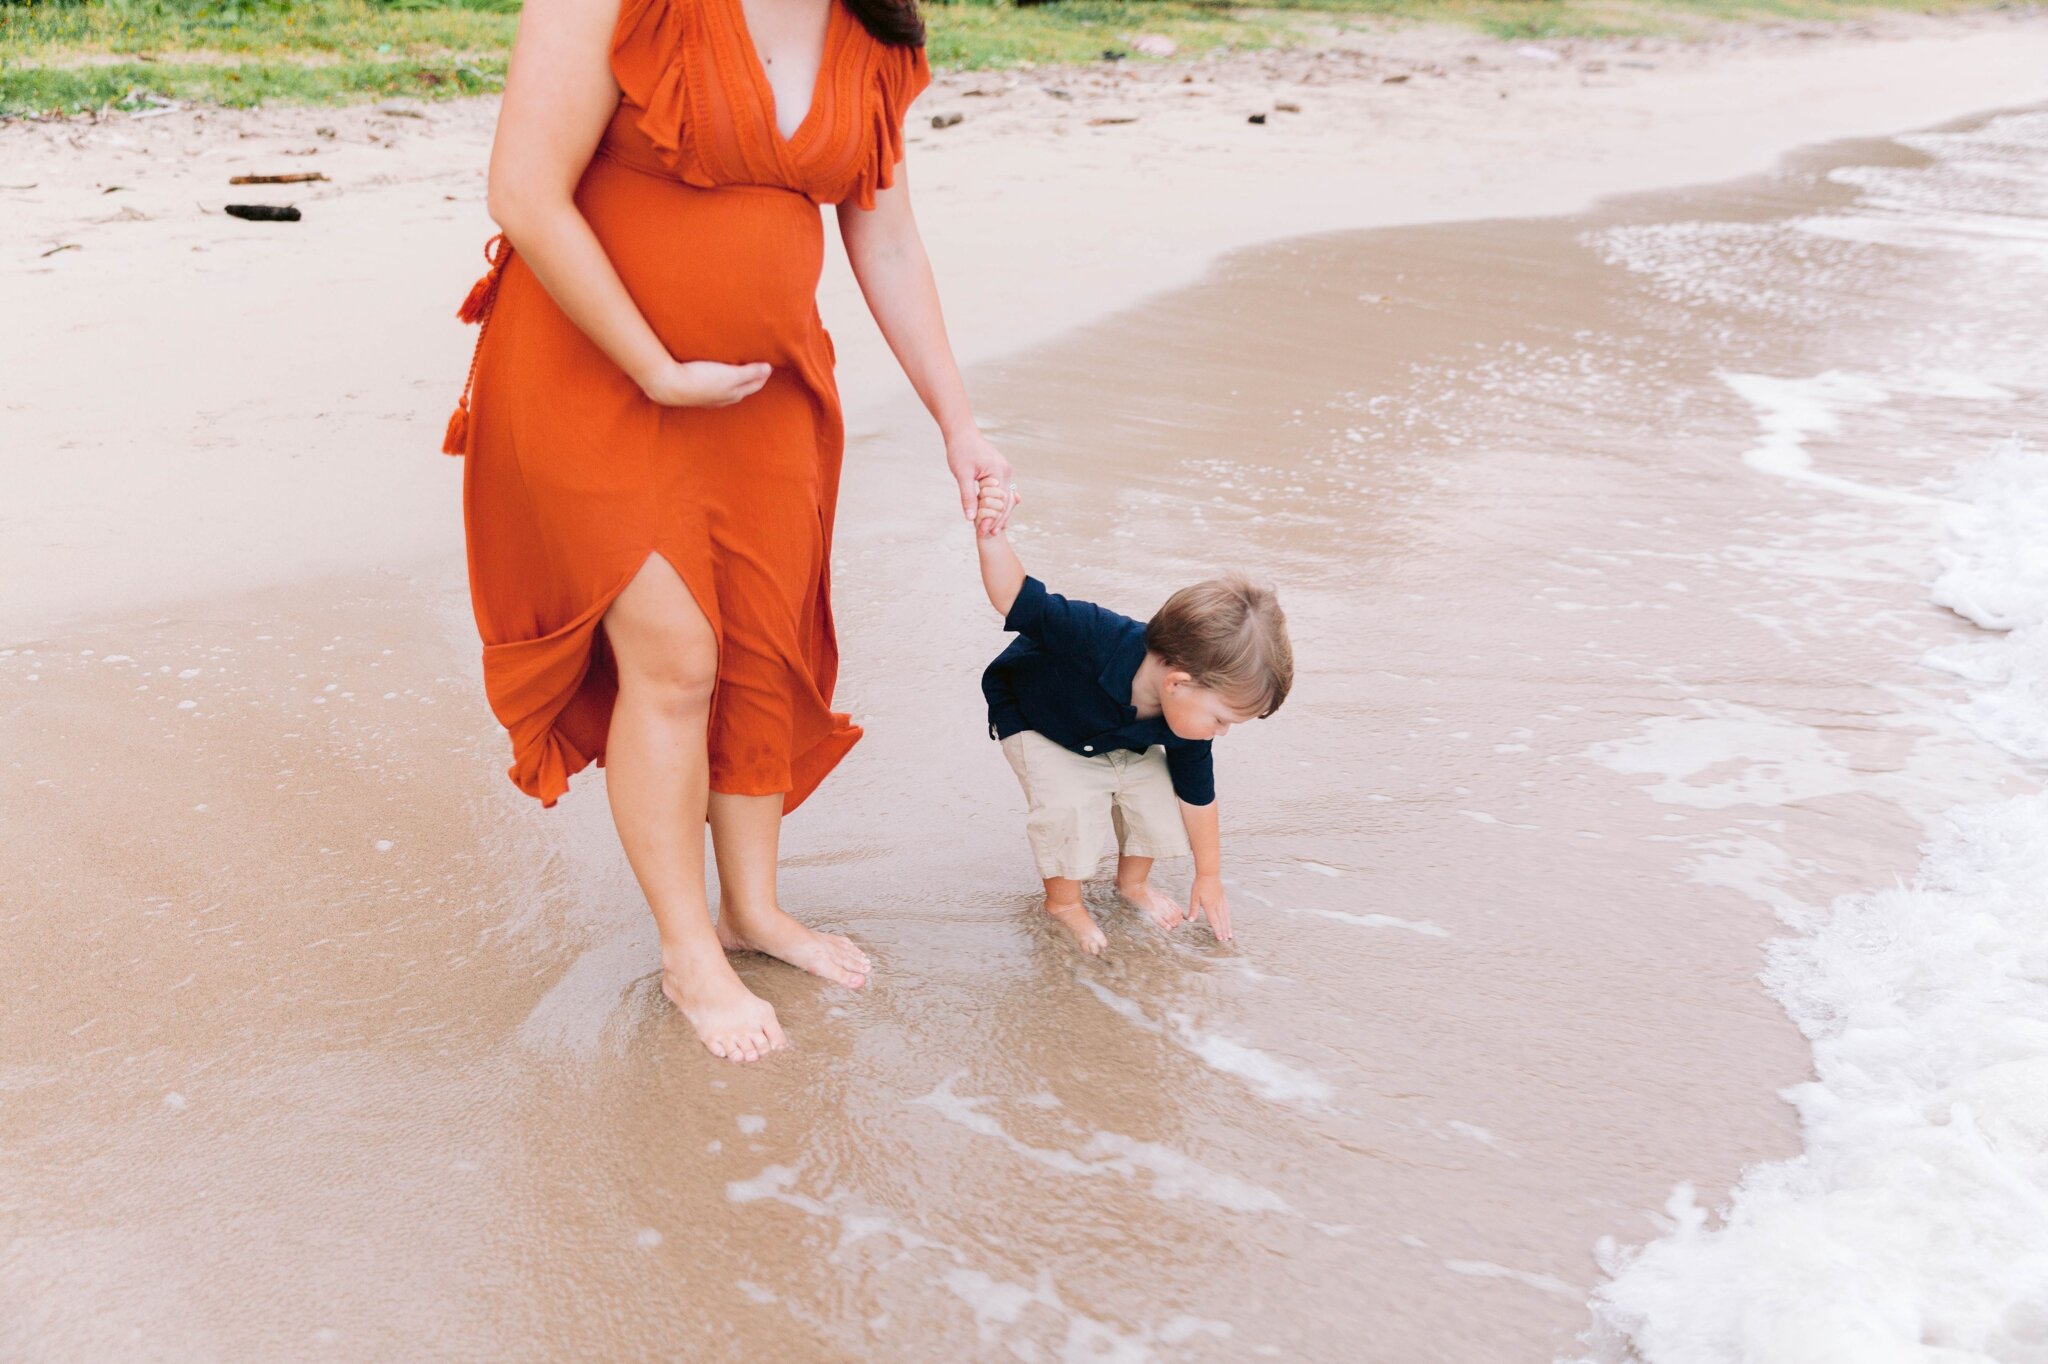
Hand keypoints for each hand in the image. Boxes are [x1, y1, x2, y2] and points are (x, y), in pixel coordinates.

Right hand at [639, 359, 771, 407]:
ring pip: (728, 389)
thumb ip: (750, 372)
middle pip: (743, 388)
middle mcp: (724, 399)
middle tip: (758, 367)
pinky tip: (715, 377)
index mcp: (734, 394)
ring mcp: (709, 398)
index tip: (769, 364)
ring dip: (735, 381)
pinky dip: (720, 382)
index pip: (755, 384)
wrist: (670, 386)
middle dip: (752, 379)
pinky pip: (714, 387)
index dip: (763, 374)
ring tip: (739, 371)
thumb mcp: (730, 375)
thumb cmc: (701, 379)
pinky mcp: (696, 393)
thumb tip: (769, 369)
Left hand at [946, 429, 1015, 536]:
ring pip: (1004, 497)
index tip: (983, 531)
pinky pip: (1000, 491)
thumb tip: (970, 518)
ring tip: (992, 529)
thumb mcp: (962, 475)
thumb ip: (968, 496)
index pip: (1000, 501)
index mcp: (999, 471)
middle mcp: (1006, 471)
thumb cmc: (960, 450)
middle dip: (998, 518)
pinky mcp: (999, 471)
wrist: (961, 433)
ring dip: (998, 513)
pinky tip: (991, 515)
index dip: (992, 518)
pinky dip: (996, 503)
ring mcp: (1004, 471)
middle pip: (1006, 501)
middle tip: (989, 534)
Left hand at [1187, 873, 1231, 942]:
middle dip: (1224, 931)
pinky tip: (1229, 920)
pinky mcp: (1223, 898)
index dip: (1217, 930)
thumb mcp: (1194, 897)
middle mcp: (1217, 905)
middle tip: (1227, 940)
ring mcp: (1222, 901)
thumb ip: (1193, 909)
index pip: (1214, 921)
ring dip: (1228, 926)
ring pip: (1226, 916)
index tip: (1220, 938)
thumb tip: (1191, 920)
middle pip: (1222, 921)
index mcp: (1209, 906)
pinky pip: (1227, 909)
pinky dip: (1228, 917)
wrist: (1209, 873)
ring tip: (1230, 934)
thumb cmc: (1200, 884)